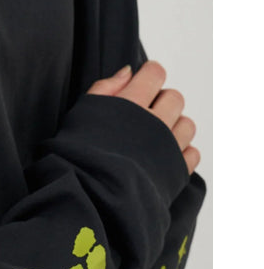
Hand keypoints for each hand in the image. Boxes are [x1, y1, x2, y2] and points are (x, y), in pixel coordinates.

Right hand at [86, 60, 200, 174]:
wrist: (88, 197)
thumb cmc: (77, 158)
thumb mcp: (81, 115)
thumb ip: (104, 89)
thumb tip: (127, 72)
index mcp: (131, 104)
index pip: (155, 73)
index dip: (148, 76)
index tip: (140, 85)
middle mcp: (155, 122)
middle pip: (174, 98)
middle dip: (161, 102)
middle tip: (142, 117)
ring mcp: (169, 146)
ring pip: (187, 124)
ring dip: (173, 127)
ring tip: (152, 140)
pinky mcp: (176, 171)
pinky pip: (191, 153)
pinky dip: (181, 152)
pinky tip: (161, 158)